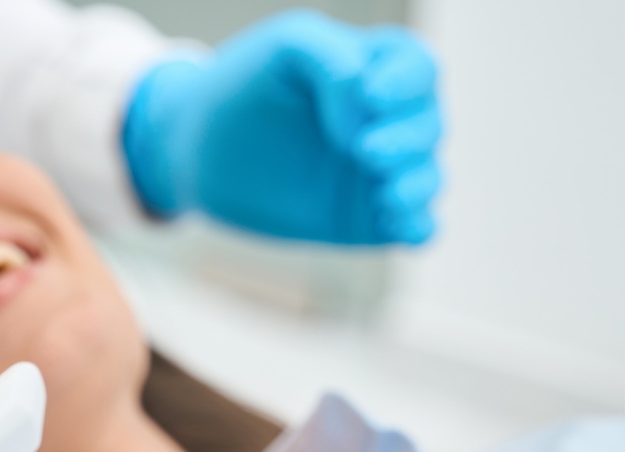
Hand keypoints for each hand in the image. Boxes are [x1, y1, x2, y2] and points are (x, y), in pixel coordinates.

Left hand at [122, 10, 442, 245]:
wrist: (197, 152)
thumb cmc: (241, 87)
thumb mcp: (281, 49)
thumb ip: (329, 56)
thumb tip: (365, 98)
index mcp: (377, 70)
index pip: (419, 69)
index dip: (406, 83)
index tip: (369, 97)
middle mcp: (387, 122)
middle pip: (427, 125)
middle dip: (407, 138)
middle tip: (364, 150)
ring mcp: (379, 174)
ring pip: (427, 177)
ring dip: (417, 185)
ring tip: (389, 195)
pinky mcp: (366, 220)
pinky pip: (414, 227)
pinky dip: (419, 228)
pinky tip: (406, 231)